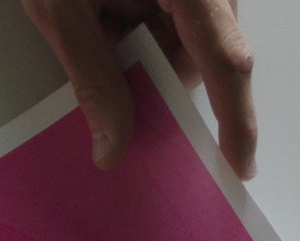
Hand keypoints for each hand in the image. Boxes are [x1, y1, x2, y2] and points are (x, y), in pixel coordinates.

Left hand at [21, 0, 256, 178]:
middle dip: (163, 79)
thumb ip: (93, 77)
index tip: (239, 165)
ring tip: (100, 28)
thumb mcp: (60, 7)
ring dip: (150, 53)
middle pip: (210, 54)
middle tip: (116, 96)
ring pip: (194, 40)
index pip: (226, 60)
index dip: (236, 119)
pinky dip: (146, 31)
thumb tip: (114, 148)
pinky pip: (183, 20)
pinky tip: (112, 19)